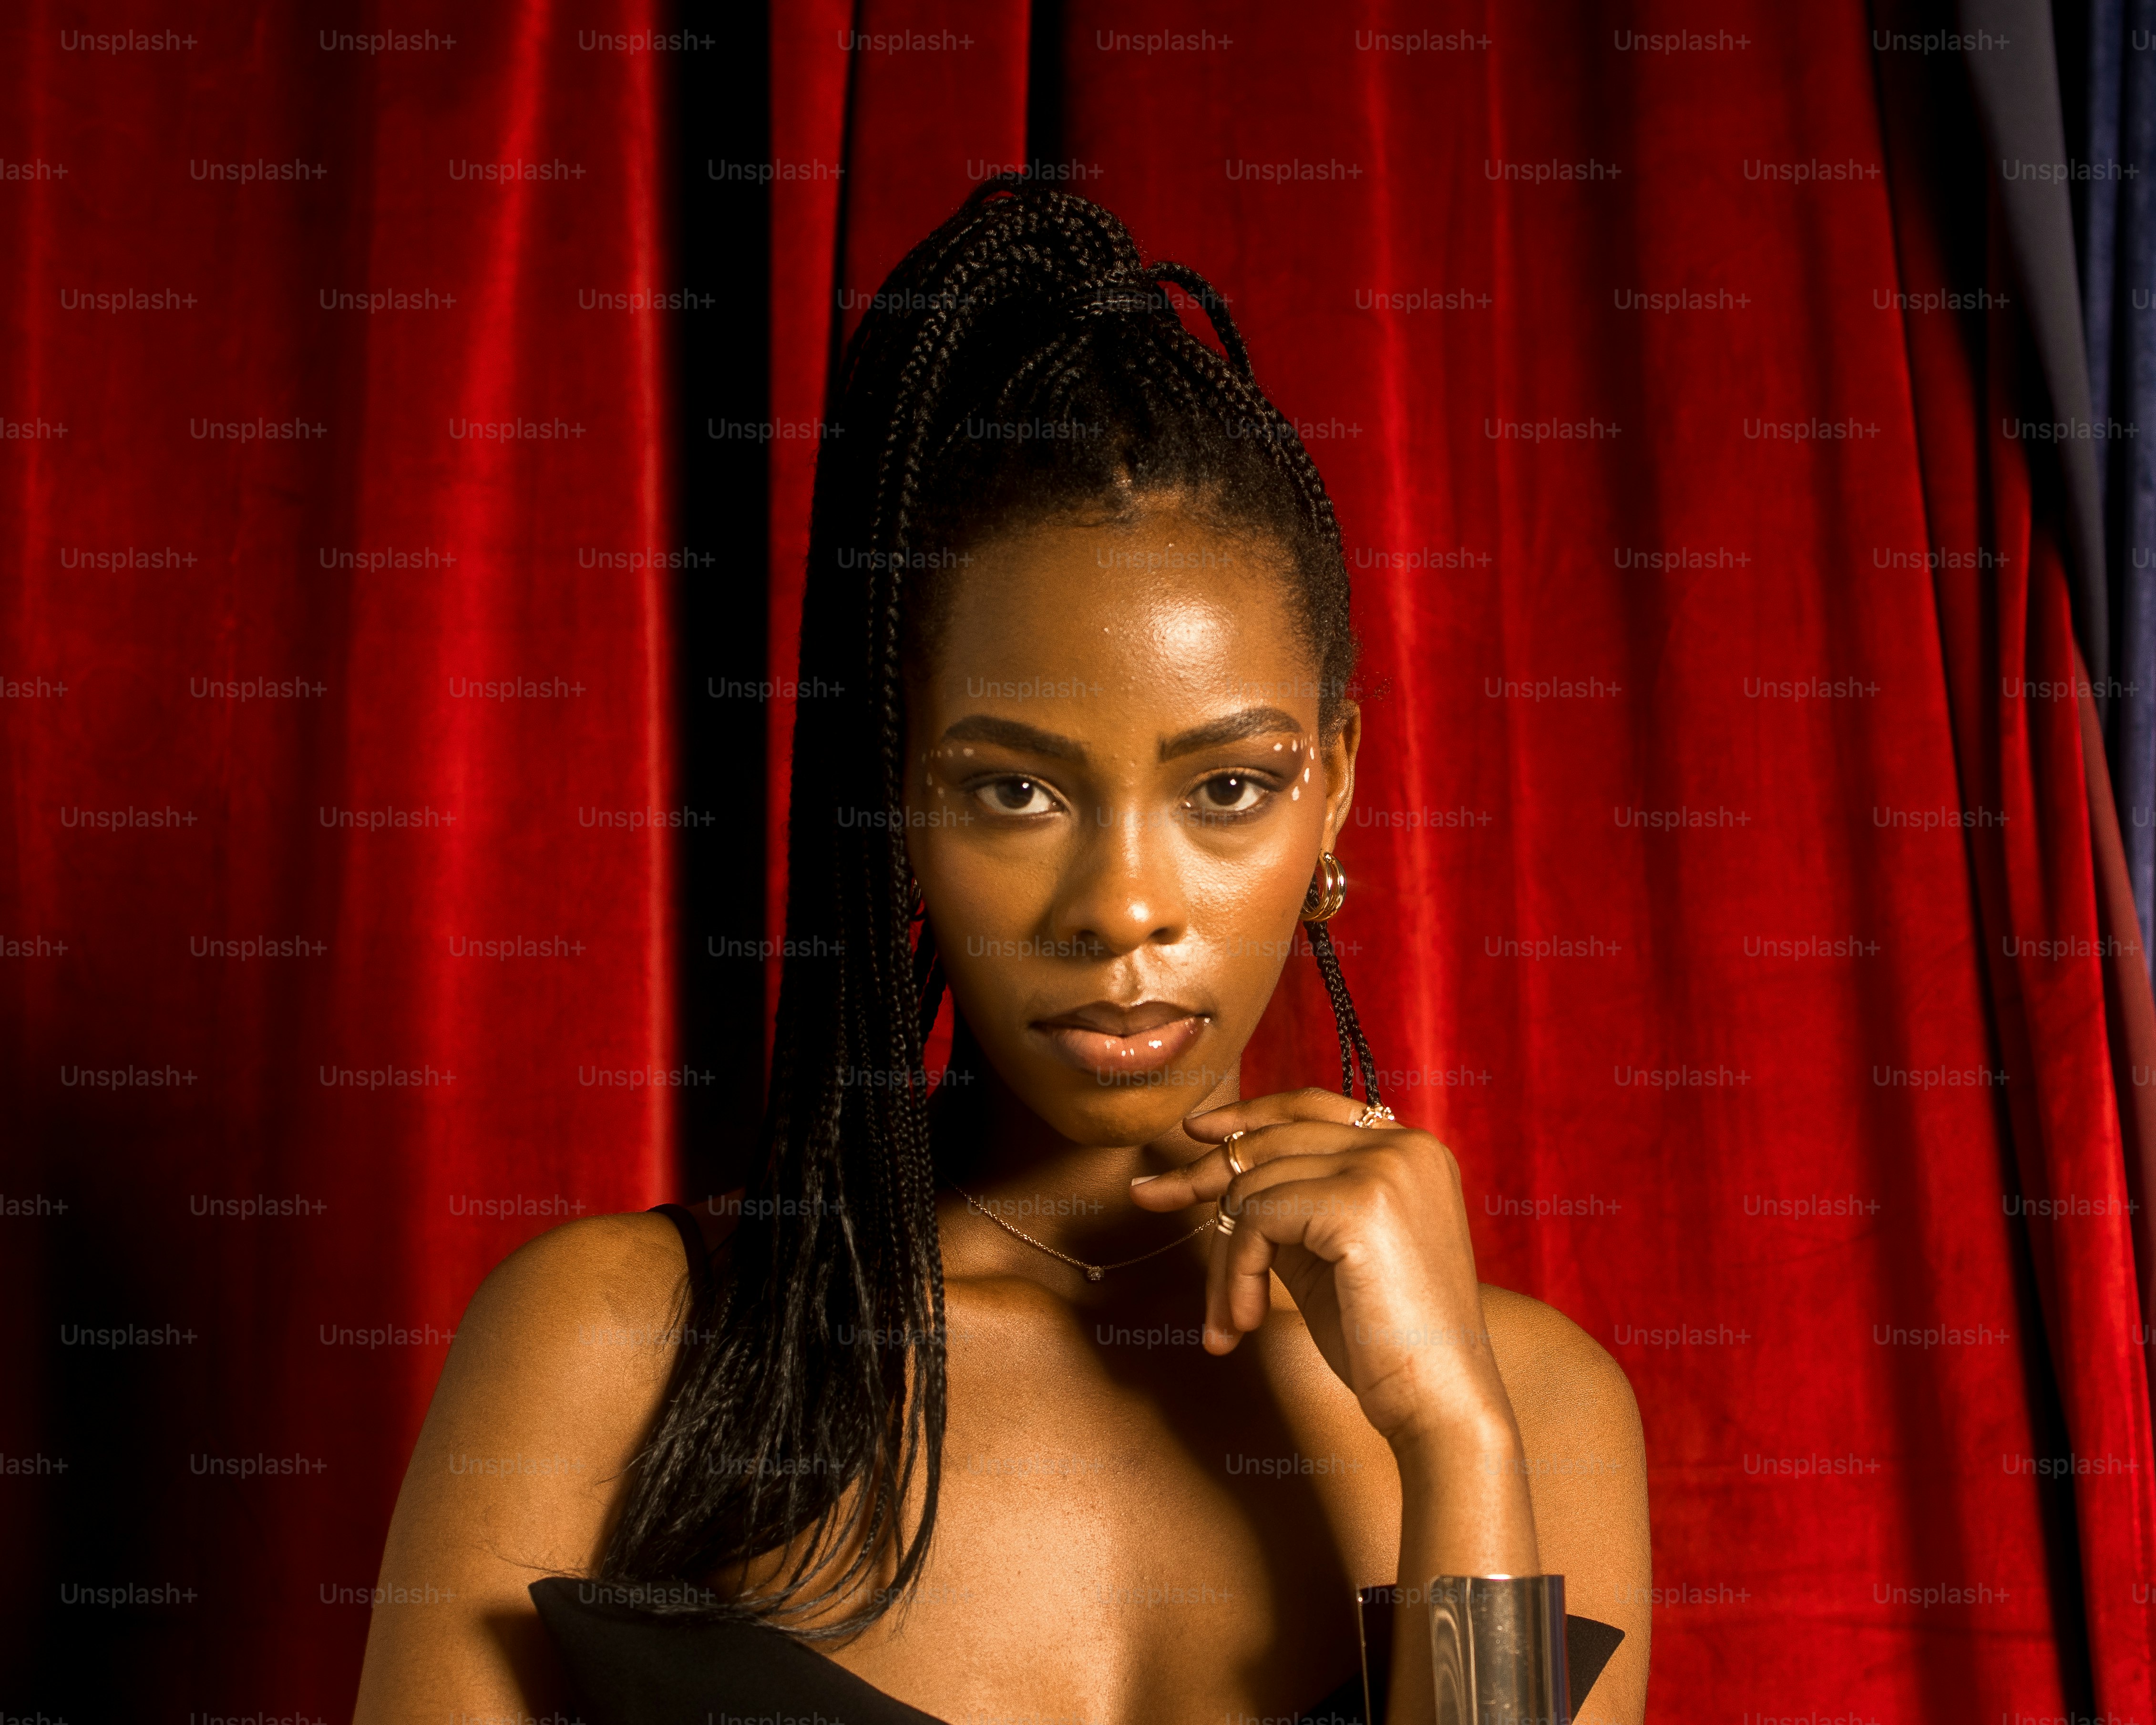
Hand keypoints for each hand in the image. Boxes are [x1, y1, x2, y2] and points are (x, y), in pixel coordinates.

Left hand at [1130, 1088, 1514, 1454]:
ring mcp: (1385, 1169)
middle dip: (1202, 1174)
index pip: (1311, 1106)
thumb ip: (1293, 1205)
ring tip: (1230, 1320)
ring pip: (1256, 1185)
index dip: (1248, 1115)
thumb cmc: (1384, 1341)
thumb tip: (1220, 1176)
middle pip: (1271, 1140)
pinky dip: (1237, 1273)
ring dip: (1226, 1259)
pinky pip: (1258, 1219)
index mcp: (1410, 1150)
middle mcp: (1404, 1146)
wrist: (1440, 1404)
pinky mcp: (1359, 1203)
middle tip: (1148, 1197)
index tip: (1195, 1132)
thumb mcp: (1331, 1254)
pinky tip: (1248, 1321)